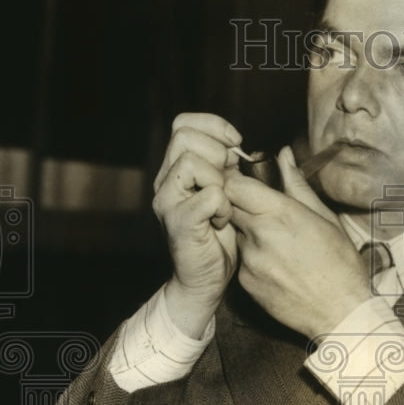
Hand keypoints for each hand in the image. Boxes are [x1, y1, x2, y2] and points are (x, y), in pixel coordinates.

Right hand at [152, 113, 242, 337]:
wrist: (205, 280)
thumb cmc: (219, 238)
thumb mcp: (226, 193)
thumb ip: (226, 166)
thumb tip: (238, 144)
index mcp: (175, 170)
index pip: (183, 124)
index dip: (213, 125)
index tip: (236, 143)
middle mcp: (165, 182)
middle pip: (184, 137)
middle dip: (217, 151)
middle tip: (229, 178)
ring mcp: (168, 203)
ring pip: (190, 163)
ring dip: (219, 180)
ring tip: (225, 204)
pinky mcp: (180, 224)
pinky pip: (207, 196)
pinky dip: (222, 207)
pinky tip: (223, 222)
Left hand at [225, 146, 372, 340]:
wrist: (340, 315)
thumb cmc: (341, 266)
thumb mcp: (326, 219)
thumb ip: (298, 186)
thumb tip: (284, 156)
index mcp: (281, 215)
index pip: (235, 185)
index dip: (236, 180)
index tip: (246, 182)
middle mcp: (259, 236)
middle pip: (229, 206)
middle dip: (240, 203)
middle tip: (263, 211)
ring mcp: (249, 262)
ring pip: (236, 234)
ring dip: (249, 232)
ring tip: (279, 245)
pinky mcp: (245, 283)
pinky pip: (242, 260)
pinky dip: (253, 257)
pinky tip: (277, 266)